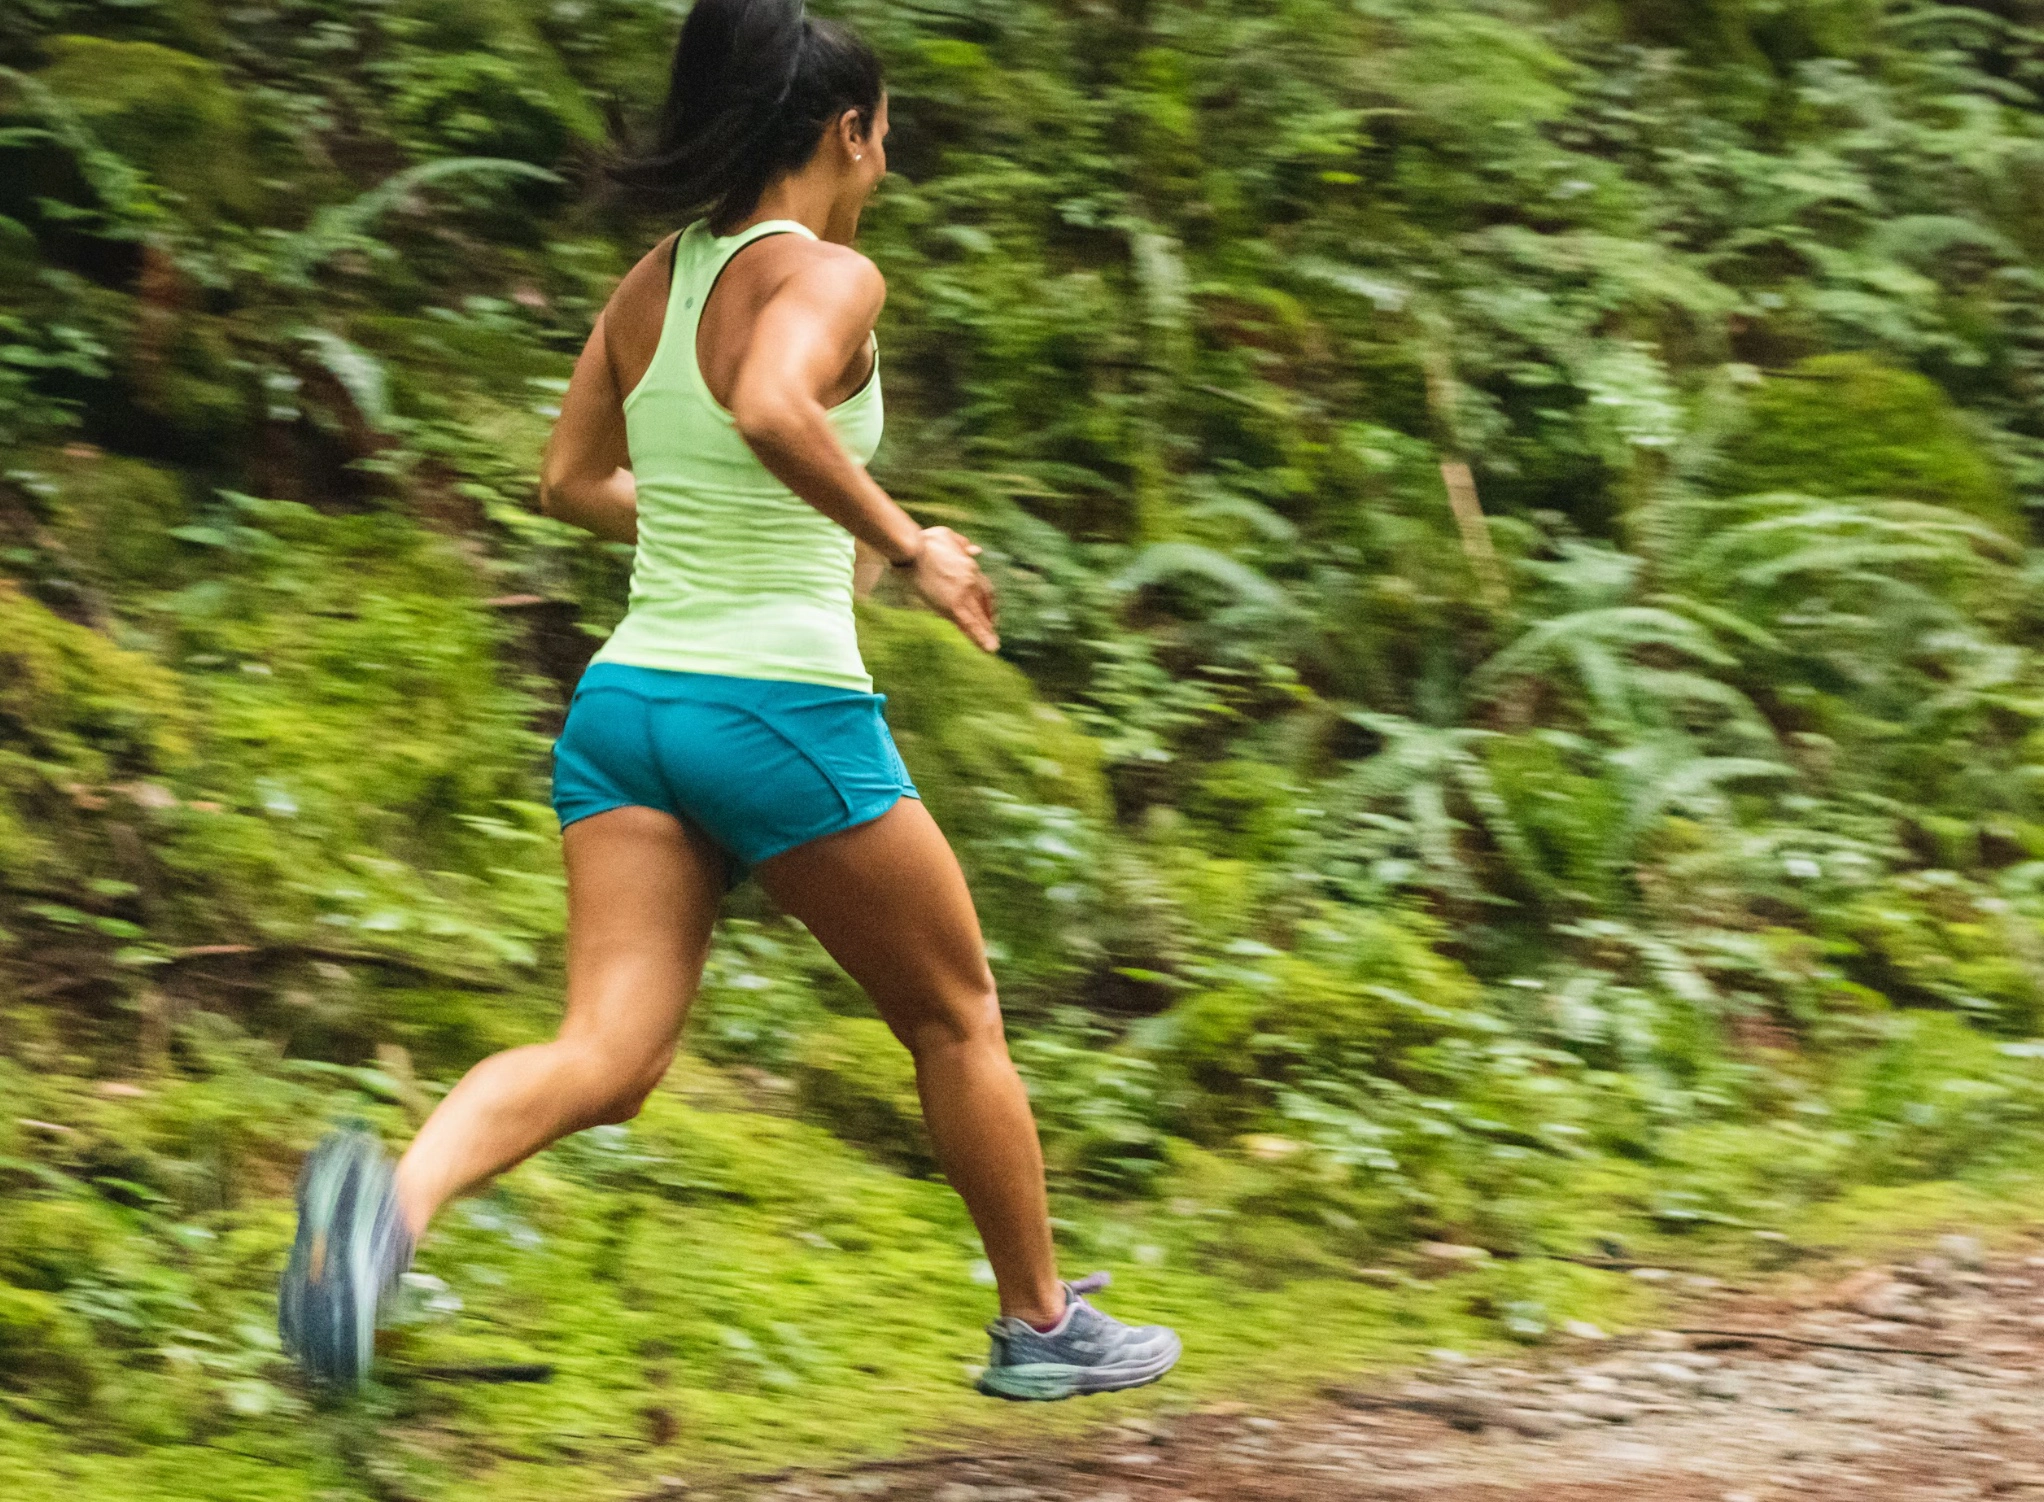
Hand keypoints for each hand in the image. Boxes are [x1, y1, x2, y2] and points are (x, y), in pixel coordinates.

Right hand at [905, 526, 998, 652]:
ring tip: (993, 647)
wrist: (913, 549)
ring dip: (987, 633)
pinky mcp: (953, 606)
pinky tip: (989, 648)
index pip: (984, 588)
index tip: (989, 611)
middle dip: (989, 619)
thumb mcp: (947, 536)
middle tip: (992, 632)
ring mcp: (963, 594)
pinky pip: (970, 625)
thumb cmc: (924, 542)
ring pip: (979, 617)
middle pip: (984, 604)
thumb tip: (976, 550)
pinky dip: (981, 637)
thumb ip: (963, 544)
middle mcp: (971, 580)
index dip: (987, 602)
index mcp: (970, 566)